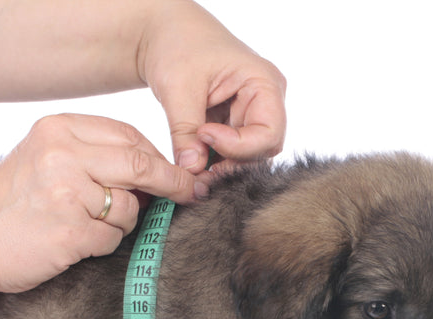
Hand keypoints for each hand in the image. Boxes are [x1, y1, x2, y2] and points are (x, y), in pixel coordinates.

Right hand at [0, 113, 204, 293]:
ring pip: (129, 207)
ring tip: (82, 226)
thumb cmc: (8, 206)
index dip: (159, 157)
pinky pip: (113, 239)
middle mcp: (62, 155)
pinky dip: (102, 245)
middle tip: (189, 193)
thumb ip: (93, 158)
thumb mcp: (44, 160)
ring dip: (120, 223)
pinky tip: (72, 243)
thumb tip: (157, 172)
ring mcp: (67, 193)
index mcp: (57, 130)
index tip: (176, 174)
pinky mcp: (70, 231)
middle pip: (140, 164)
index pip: (128, 136)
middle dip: (171, 182)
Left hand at [138, 1, 286, 175]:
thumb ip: (185, 131)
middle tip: (197, 165)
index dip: (238, 145)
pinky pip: (232, 152)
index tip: (203, 136)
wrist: (164, 34)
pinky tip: (194, 157)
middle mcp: (266, 100)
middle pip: (263, 149)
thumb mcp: (177, 87)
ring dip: (221, 164)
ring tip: (192, 161)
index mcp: (264, 82)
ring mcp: (252, 113)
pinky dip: (214, 159)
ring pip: (248, 155)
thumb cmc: (177, 45)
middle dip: (231, 161)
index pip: (268, 133)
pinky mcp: (236, 124)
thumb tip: (192, 169)